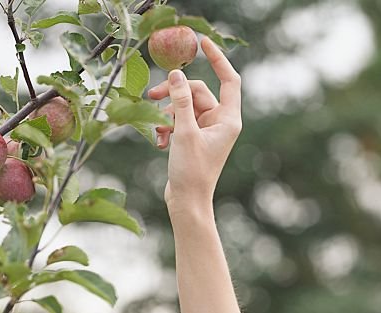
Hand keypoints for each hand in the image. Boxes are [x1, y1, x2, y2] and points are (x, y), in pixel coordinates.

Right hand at [147, 36, 241, 210]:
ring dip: (167, 114)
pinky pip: (179, 120)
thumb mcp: (184, 133)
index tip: (202, 43)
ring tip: (158, 132)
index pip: (229, 79)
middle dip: (174, 94)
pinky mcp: (194, 137)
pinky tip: (159, 142)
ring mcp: (207, 129)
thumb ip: (180, 102)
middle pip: (197, 91)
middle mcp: (221, 122)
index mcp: (228, 119)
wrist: (186, 201)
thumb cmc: (192, 172)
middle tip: (151, 96)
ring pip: (184, 106)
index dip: (218, 59)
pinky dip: (167, 127)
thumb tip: (176, 75)